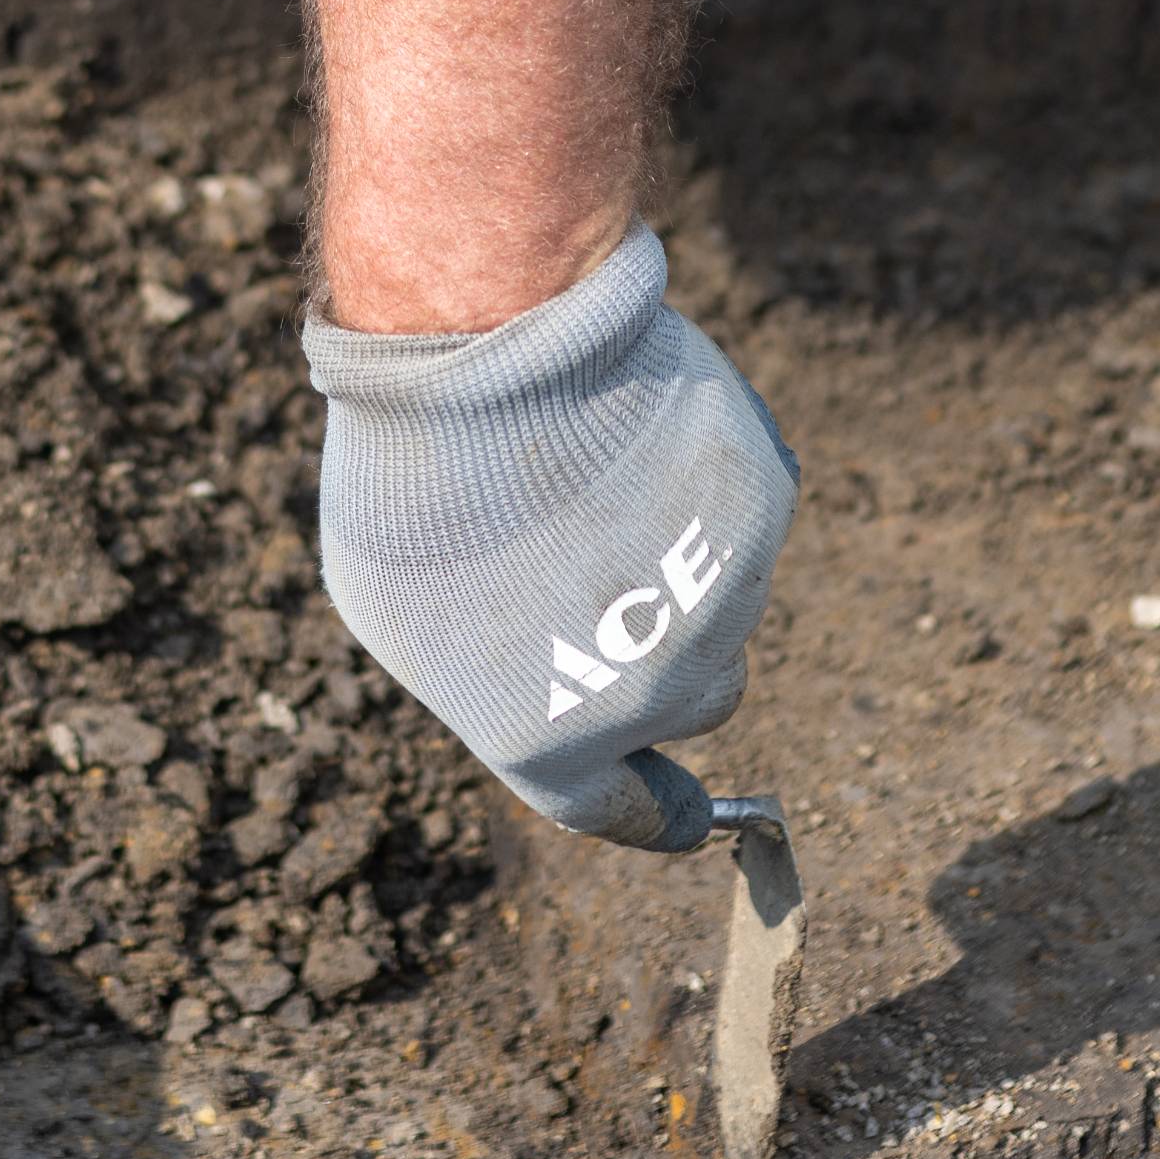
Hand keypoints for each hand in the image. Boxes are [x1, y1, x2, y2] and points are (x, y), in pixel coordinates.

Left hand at [305, 224, 796, 848]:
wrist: (481, 345)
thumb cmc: (413, 477)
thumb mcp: (398, 613)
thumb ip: (491, 681)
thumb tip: (543, 690)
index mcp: (556, 741)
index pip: (630, 812)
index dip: (657, 812)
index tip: (679, 810)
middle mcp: (655, 693)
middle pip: (695, 702)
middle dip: (660, 657)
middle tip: (604, 575)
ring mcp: (722, 599)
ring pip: (725, 606)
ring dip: (678, 563)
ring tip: (595, 479)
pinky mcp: (761, 505)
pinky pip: (745, 517)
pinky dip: (704, 486)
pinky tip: (635, 431)